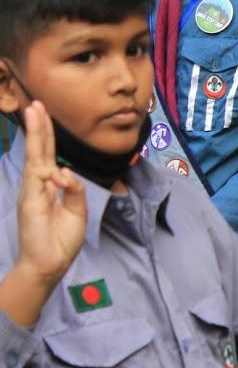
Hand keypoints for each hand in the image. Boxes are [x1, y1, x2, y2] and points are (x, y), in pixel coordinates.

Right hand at [16, 101, 86, 284]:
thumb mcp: (77, 210)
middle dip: (39, 127)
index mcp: (49, 186)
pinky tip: (55, 169)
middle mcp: (38, 185)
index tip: (45, 114)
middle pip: (39, 151)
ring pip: (34, 158)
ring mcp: (32, 192)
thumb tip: (67, 173)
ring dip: (35, 135)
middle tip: (36, 104)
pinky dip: (48, 171)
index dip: (47, 136)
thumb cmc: (61, 239)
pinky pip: (39, 180)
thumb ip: (75, 190)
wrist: (49, 264)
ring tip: (34, 112)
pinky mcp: (29, 202)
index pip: (48, 155)